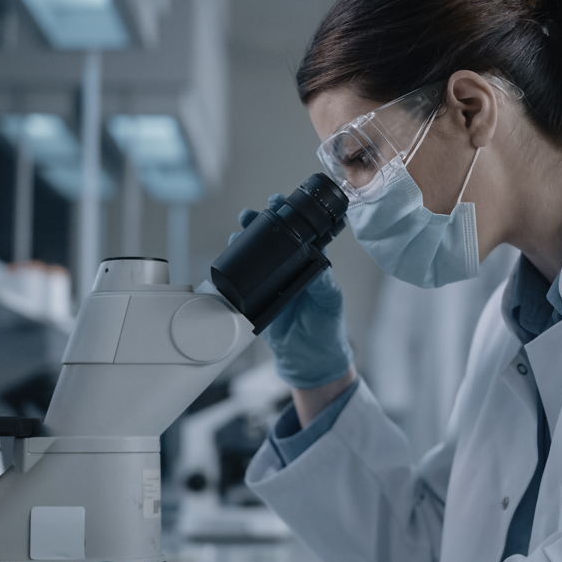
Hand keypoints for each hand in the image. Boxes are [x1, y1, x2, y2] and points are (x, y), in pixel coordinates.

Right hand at [232, 194, 353, 388]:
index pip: (300, 232)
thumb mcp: (330, 301)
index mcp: (310, 264)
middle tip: (253, 213)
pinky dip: (235, 263)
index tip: (281, 202)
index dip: (290, 215)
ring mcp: (271, 281)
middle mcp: (289, 269)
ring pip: (256, 253)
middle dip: (261, 221)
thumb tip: (315, 259)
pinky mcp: (256, 297)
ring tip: (241, 227)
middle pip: (273, 238)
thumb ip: (323, 282)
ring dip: (246, 237)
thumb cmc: (326, 327)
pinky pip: (244, 277)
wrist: (309, 359)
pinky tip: (231, 252)